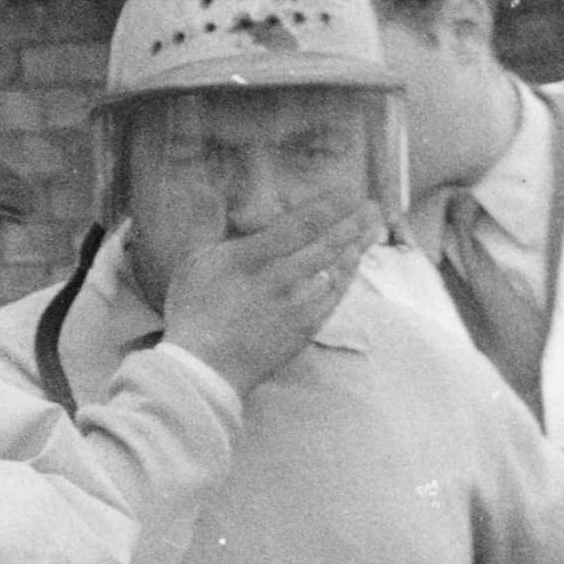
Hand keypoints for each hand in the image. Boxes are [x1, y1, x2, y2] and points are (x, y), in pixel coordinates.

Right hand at [162, 195, 382, 395]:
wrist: (203, 369)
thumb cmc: (192, 314)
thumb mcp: (194, 265)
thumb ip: (221, 235)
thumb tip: (238, 209)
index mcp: (252, 257)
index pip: (302, 223)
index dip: (331, 206)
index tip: (349, 193)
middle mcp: (281, 277)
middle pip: (328, 243)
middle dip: (354, 222)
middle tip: (372, 207)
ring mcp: (298, 304)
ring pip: (337, 268)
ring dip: (357, 246)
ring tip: (370, 230)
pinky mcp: (306, 327)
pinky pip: (335, 295)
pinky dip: (347, 276)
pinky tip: (352, 266)